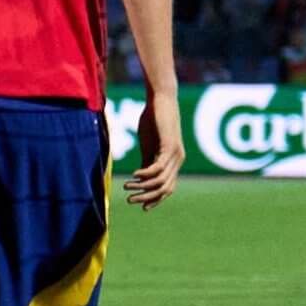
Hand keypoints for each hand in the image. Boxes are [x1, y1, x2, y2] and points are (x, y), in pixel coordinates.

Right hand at [124, 86, 183, 206]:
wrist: (161, 98)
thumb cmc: (154, 119)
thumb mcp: (148, 144)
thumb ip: (147, 160)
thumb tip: (141, 177)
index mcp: (174, 161)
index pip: (168, 188)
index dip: (156, 199)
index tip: (142, 207)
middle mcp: (178, 160)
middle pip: (165, 188)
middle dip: (148, 197)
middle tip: (130, 200)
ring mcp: (175, 154)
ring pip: (161, 181)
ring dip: (143, 187)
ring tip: (127, 187)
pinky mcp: (169, 146)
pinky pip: (157, 167)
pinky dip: (145, 174)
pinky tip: (134, 175)